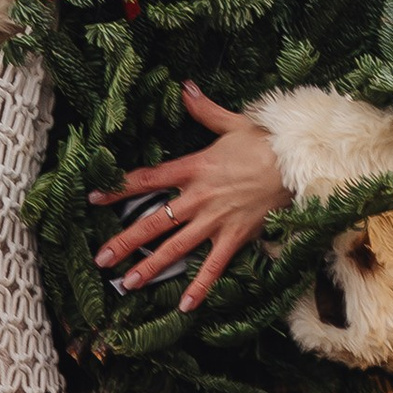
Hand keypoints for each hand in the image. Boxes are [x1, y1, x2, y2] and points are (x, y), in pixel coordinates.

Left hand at [92, 84, 288, 312]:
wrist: (298, 164)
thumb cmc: (266, 143)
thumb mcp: (233, 122)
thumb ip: (204, 109)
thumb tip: (186, 87)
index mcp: (193, 168)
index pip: (147, 179)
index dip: (118, 189)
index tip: (94, 199)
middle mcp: (198, 198)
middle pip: (153, 222)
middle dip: (125, 242)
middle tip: (101, 259)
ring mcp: (215, 220)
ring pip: (176, 248)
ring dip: (150, 267)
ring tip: (127, 283)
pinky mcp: (235, 236)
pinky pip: (214, 266)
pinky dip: (200, 286)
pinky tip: (185, 305)